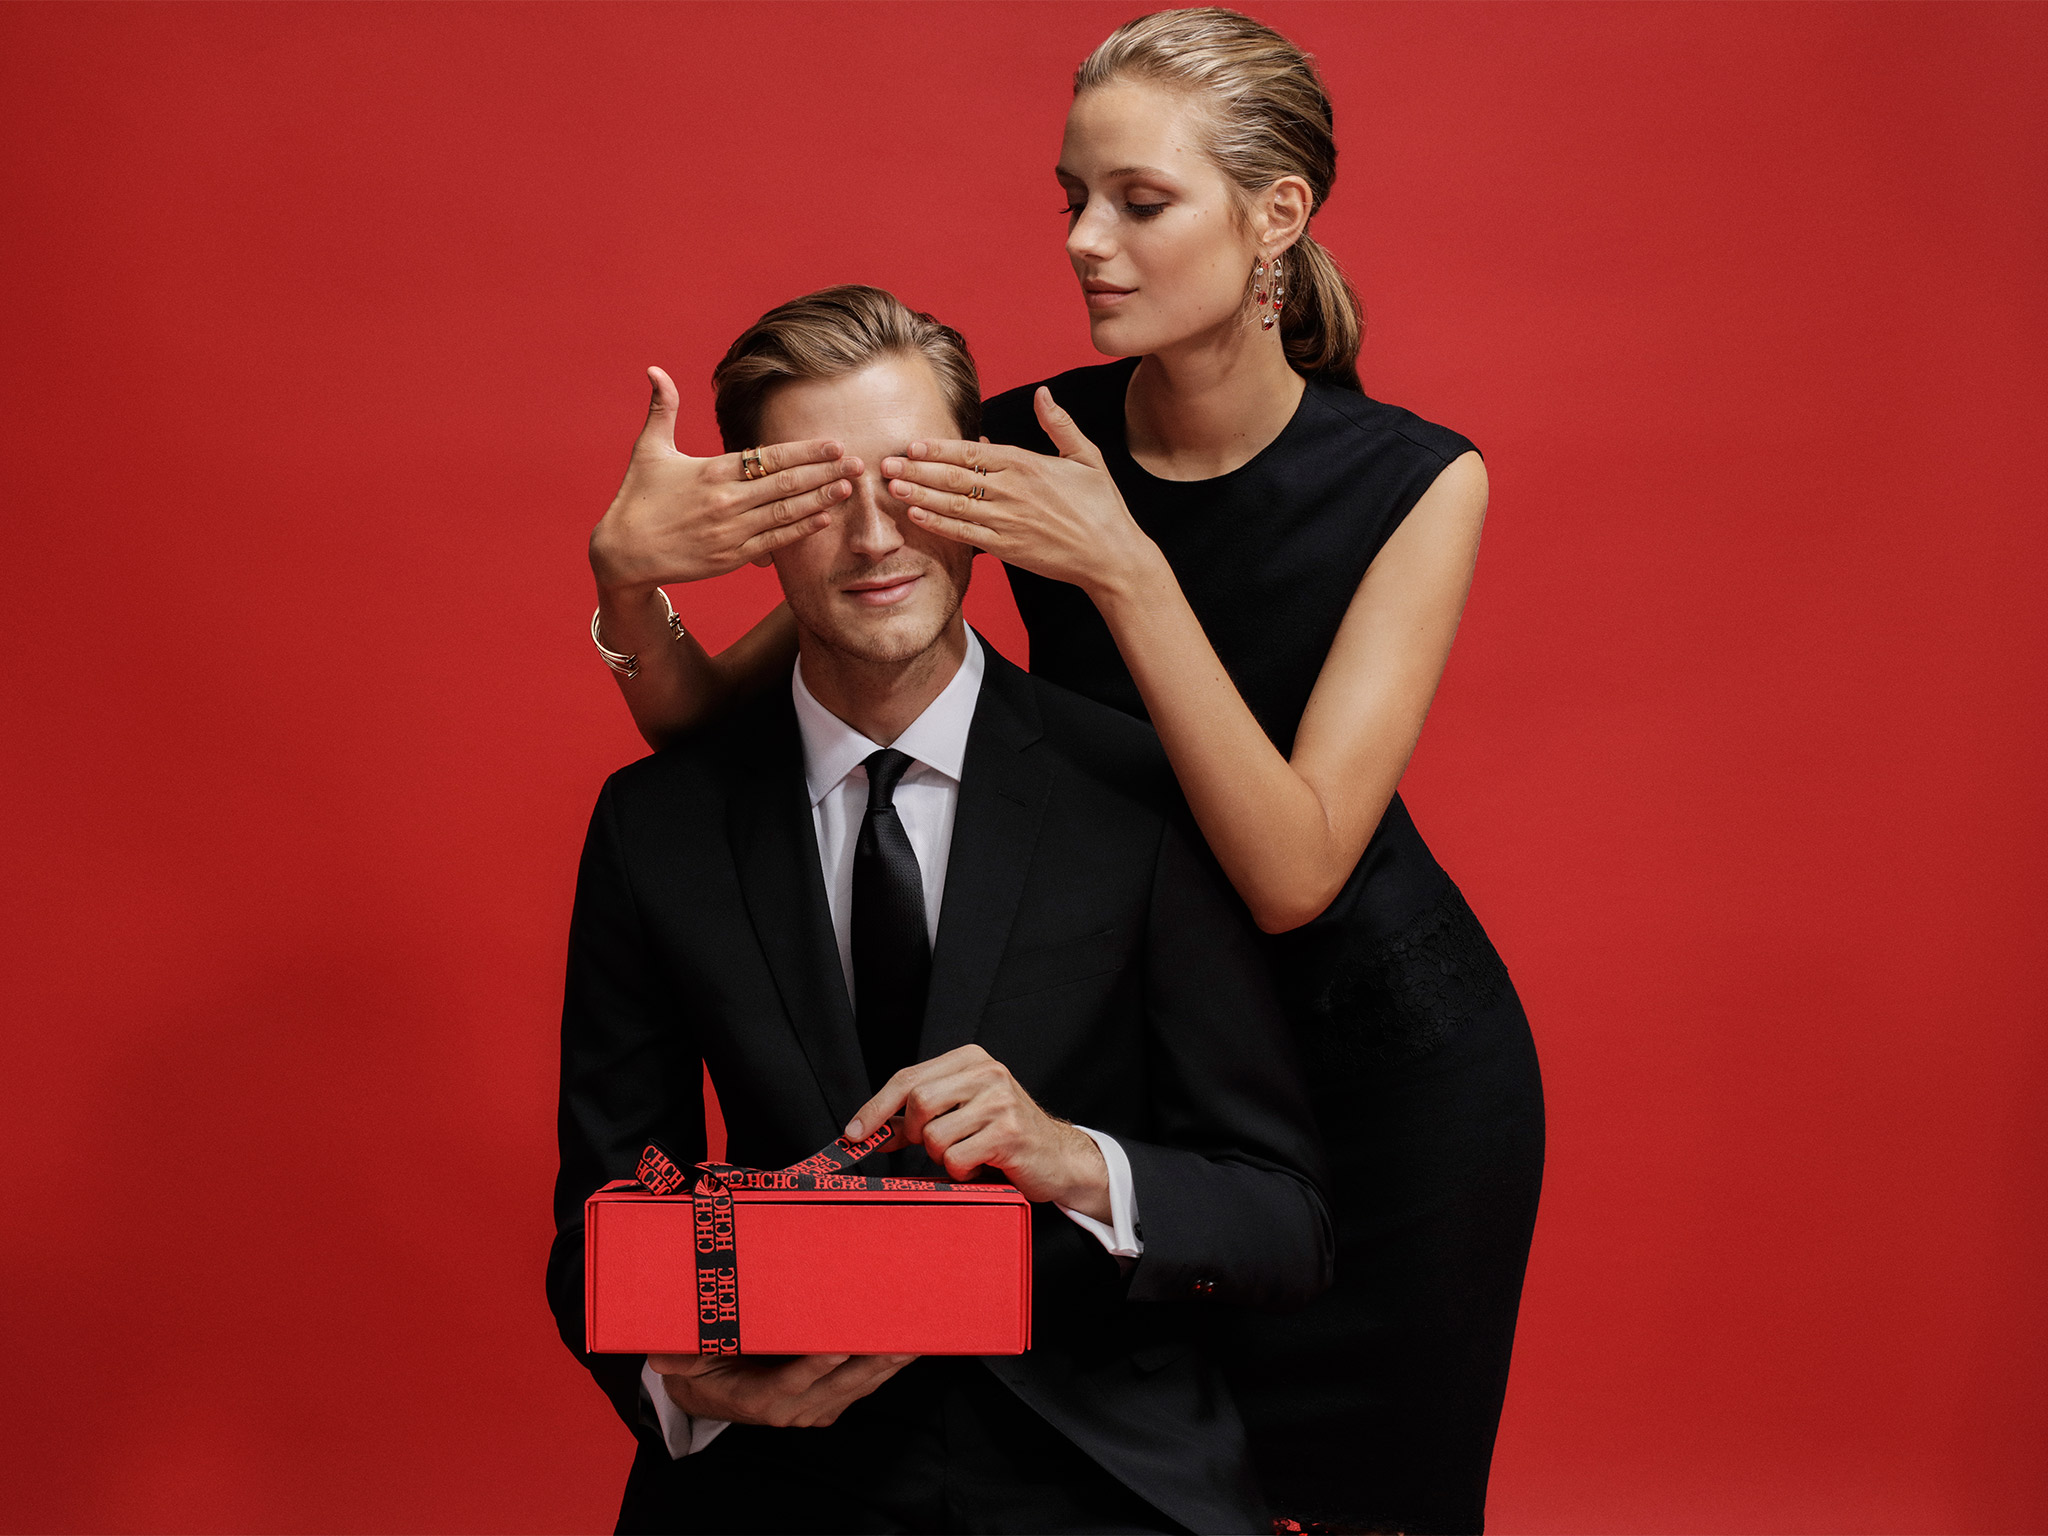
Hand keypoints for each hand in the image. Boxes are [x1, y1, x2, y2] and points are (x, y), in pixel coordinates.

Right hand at [590, 366, 861, 593]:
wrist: (623, 553)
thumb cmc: (637, 499)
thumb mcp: (648, 450)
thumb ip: (662, 409)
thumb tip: (655, 369)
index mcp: (712, 472)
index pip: (769, 457)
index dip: (805, 451)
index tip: (833, 444)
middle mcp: (726, 501)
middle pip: (786, 484)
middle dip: (825, 472)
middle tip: (857, 462)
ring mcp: (731, 532)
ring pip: (786, 513)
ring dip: (821, 499)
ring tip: (849, 487)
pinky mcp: (730, 557)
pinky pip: (775, 543)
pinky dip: (800, 529)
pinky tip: (822, 518)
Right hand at [645, 1350, 916, 1428]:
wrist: (708, 1395)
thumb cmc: (701, 1366)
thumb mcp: (685, 1360)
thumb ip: (680, 1358)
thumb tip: (661, 1356)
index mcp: (756, 1399)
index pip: (789, 1383)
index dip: (813, 1367)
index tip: (838, 1347)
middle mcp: (789, 1411)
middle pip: (836, 1386)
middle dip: (870, 1362)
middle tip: (898, 1335)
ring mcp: (812, 1411)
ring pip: (856, 1388)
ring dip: (887, 1365)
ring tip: (915, 1337)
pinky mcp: (827, 1405)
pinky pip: (860, 1388)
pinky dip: (884, 1369)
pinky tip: (907, 1348)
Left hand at [844, 1044, 1110, 1220]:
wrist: (1058, 1156)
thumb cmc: (1003, 1134)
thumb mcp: (962, 1112)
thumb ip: (918, 1114)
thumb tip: (867, 1131)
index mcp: (970, 1059)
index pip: (907, 1078)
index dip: (875, 1108)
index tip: (853, 1134)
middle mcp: (986, 1072)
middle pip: (917, 1102)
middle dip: (914, 1135)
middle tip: (932, 1147)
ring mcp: (1000, 1100)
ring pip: (934, 1136)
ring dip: (942, 1157)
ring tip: (968, 1154)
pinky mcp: (1008, 1132)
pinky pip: (956, 1158)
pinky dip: (961, 1171)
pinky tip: (982, 1165)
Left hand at [881, 388, 1160, 597]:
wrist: (1112, 556)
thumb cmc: (1102, 506)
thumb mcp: (1087, 457)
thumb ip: (1059, 424)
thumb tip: (1044, 393)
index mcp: (1027, 465)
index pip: (973, 452)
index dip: (939, 447)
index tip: (913, 443)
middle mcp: (1012, 491)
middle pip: (955, 476)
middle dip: (918, 468)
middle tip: (884, 462)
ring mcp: (1007, 521)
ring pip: (954, 504)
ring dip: (920, 494)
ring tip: (892, 486)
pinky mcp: (1007, 547)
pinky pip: (965, 533)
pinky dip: (938, 524)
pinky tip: (916, 515)